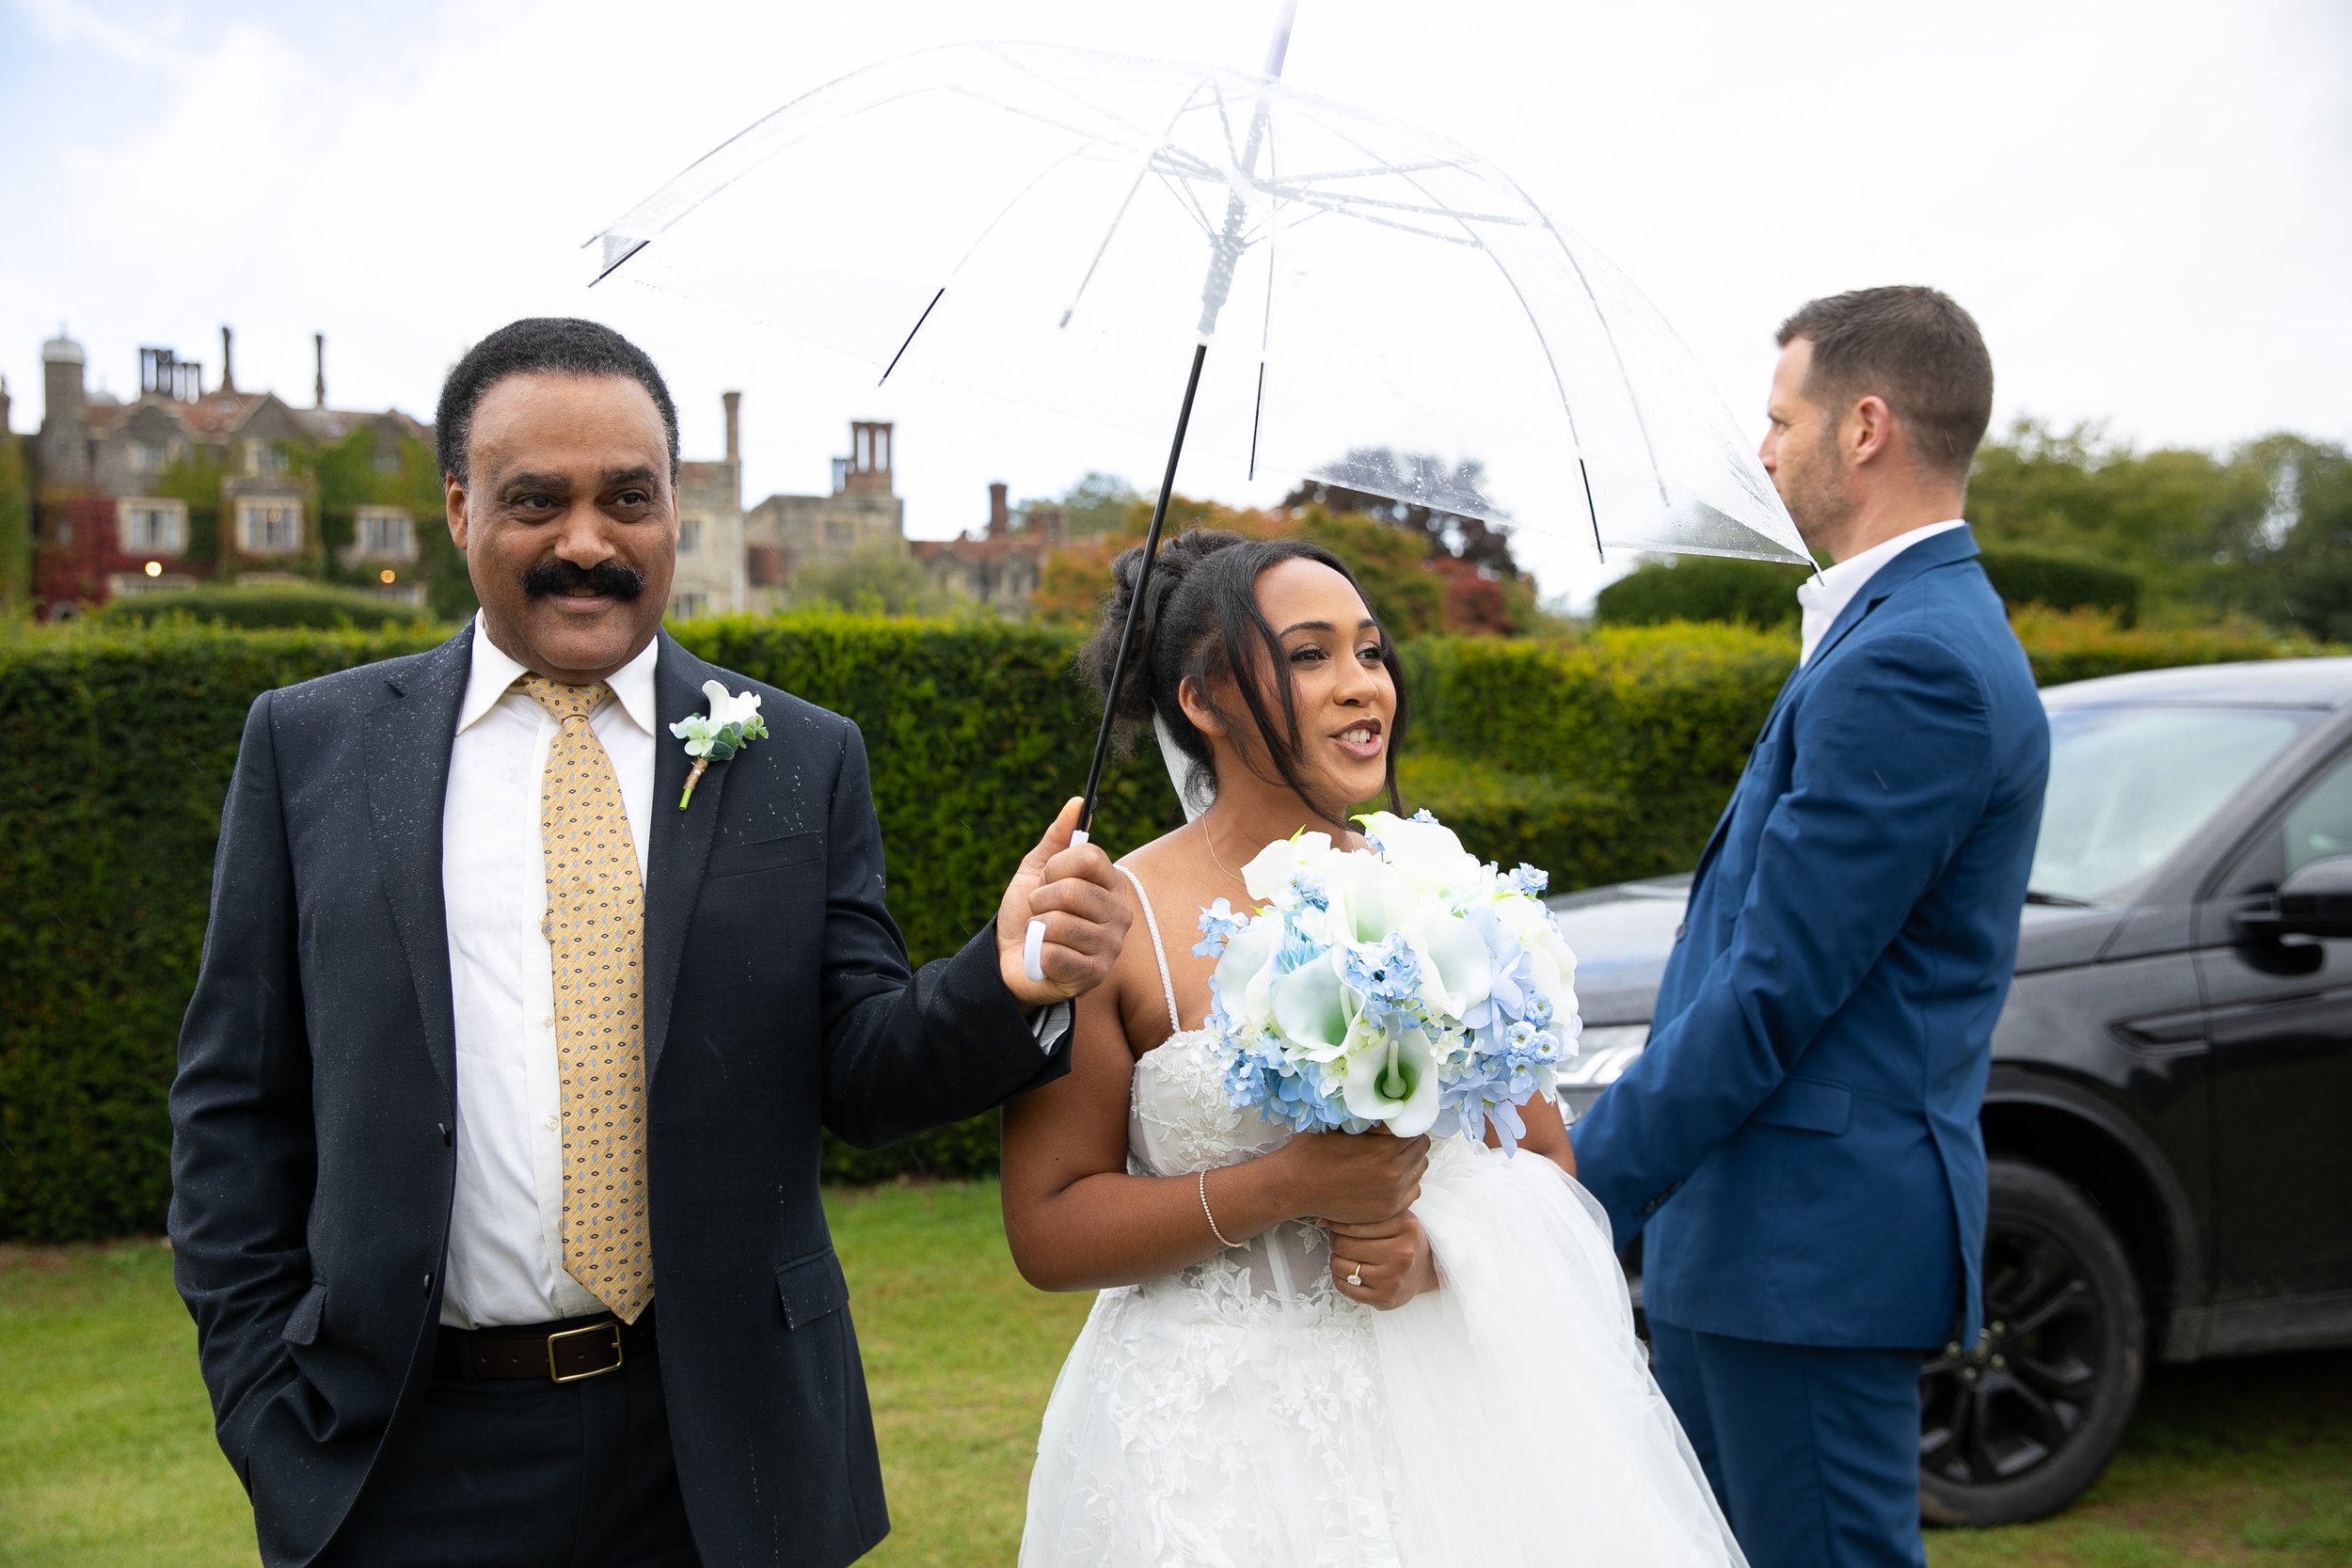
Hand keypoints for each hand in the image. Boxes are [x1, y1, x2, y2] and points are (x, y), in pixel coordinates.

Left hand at [997, 797, 1131, 1006]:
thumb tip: (1077, 802)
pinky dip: (1037, 953)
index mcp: (1110, 884)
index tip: (1047, 879)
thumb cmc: (1029, 913)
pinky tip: (1044, 957)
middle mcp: (1119, 913)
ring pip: (1059, 924)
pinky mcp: (1095, 974)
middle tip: (1040, 910)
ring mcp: (1110, 946)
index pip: (1089, 857)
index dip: (1056, 866)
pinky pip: (1055, 954)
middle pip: (1073, 891)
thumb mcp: (1037, 871)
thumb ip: (1057, 838)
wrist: (1011, 957)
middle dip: (1040, 899)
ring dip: (1037, 928)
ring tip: (1041, 935)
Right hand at [1275, 1129, 1427, 1224]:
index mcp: (1386, 1149)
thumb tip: (1394, 1105)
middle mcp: (1394, 1174)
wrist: (1296, 1186)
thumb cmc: (1315, 1151)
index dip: (1405, 1122)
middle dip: (1409, 1140)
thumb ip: (1373, 1118)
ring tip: (1388, 1157)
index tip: (1394, 1121)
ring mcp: (1393, 1195)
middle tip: (1392, 1138)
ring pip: (1419, 1170)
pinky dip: (1404, 1182)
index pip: (1416, 1128)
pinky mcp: (1387, 1210)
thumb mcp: (1343, 1124)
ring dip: (1409, 1161)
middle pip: (1421, 1149)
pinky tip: (1385, 1176)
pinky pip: (1412, 1191)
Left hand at [1326, 1209, 1437, 1309]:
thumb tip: (1321, 1220)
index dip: (1337, 1224)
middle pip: (1344, 1245)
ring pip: (1341, 1266)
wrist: (1427, 1269)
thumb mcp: (1394, 1217)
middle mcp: (1402, 1254)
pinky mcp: (1385, 1299)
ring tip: (1346, 1257)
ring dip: (1336, 1260)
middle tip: (1341, 1242)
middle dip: (1336, 1242)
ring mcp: (1393, 1279)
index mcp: (1406, 1226)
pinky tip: (1349, 1273)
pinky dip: (1339, 1278)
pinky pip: (1345, 1287)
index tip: (1337, 1226)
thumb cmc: (1403, 1238)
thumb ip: (1364, 1214)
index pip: (1353, 1224)